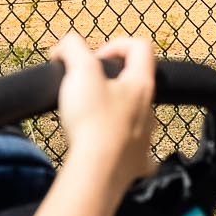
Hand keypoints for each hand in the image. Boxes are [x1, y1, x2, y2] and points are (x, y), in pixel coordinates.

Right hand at [52, 33, 156, 191]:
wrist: (99, 171)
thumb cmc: (92, 120)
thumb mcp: (79, 72)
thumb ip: (72, 47)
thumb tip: (66, 45)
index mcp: (140, 84)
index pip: (140, 47)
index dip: (113, 44)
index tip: (92, 60)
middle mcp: (149, 108)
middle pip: (134, 81)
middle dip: (107, 80)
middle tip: (82, 89)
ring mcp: (145, 135)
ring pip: (132, 113)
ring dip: (111, 109)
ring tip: (84, 118)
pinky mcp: (137, 160)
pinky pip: (130, 145)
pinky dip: (116, 141)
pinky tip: (98, 144)